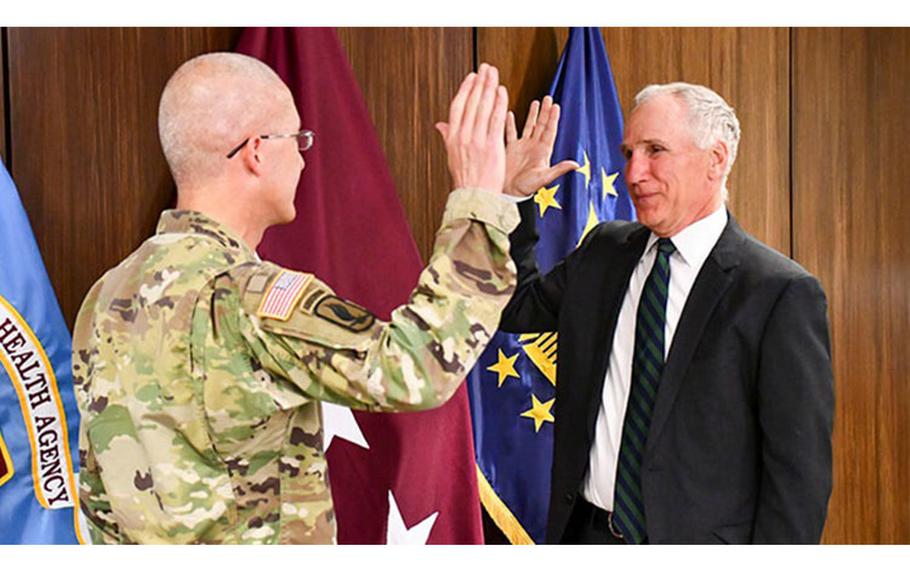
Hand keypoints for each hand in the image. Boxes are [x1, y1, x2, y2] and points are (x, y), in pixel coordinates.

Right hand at [435, 63, 507, 192]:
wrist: (474, 197)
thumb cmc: (466, 180)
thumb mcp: (452, 156)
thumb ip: (448, 137)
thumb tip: (439, 125)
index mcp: (453, 138)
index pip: (458, 107)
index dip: (465, 90)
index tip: (472, 77)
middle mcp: (463, 136)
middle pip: (471, 103)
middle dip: (479, 83)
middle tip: (486, 68)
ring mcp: (477, 140)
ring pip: (483, 108)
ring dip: (489, 88)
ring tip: (494, 74)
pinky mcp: (491, 146)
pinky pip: (495, 120)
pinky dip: (499, 103)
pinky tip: (502, 91)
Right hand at [504, 96, 578, 196]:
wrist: (509, 193)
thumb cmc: (526, 187)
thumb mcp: (544, 178)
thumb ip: (559, 169)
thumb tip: (576, 164)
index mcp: (542, 151)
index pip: (549, 131)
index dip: (553, 119)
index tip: (556, 106)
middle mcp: (533, 147)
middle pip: (541, 125)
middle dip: (545, 112)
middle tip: (548, 98)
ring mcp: (522, 147)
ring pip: (528, 126)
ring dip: (532, 115)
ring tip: (536, 102)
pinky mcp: (510, 149)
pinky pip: (510, 133)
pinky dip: (510, 123)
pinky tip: (509, 114)